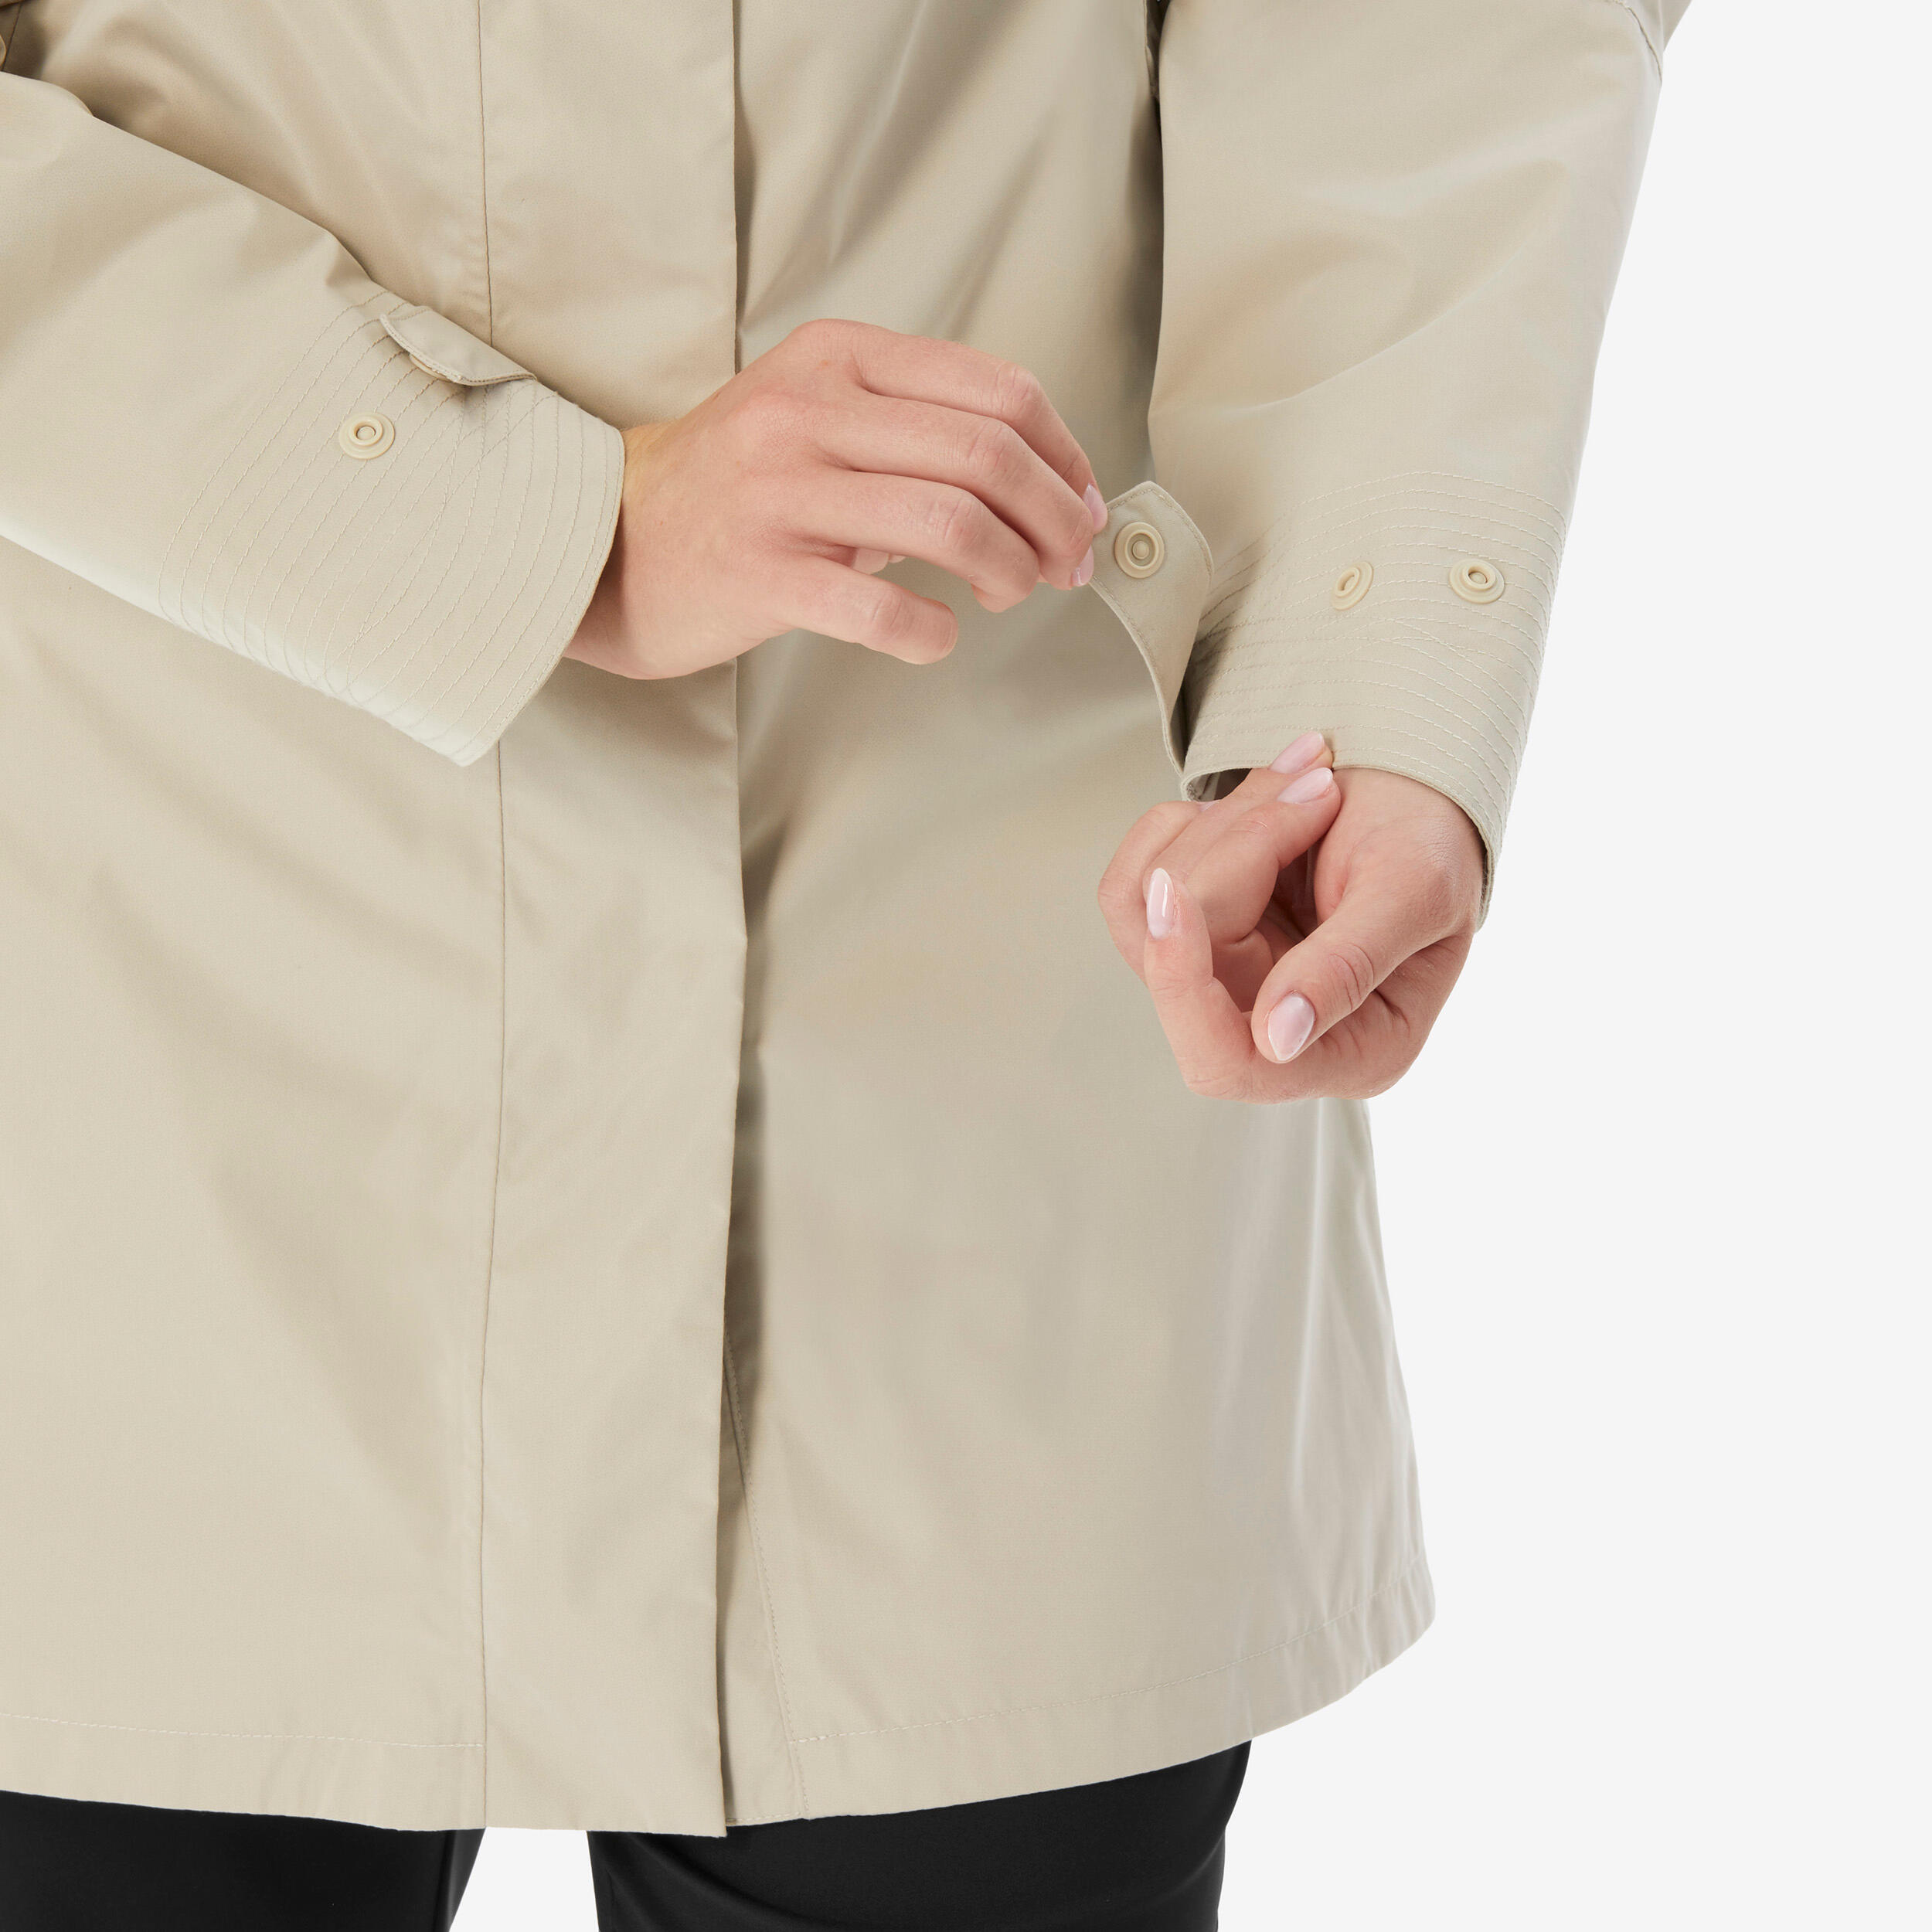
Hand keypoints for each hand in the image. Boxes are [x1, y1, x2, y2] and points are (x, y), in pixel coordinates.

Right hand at [566, 318, 1106, 678]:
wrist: (609, 540)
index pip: (997, 389)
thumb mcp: (816, 416)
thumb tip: (1044, 486)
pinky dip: (933, 632)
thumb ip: (916, 430)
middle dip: (1055, 518)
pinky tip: (938, 636)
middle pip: (986, 454)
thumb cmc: (734, 488)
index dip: (1065, 454)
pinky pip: (880, 610)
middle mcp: (807, 412)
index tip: (1084, 503)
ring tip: (1013, 592)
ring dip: (1011, 570)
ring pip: (948, 523)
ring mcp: (779, 492)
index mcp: (837, 359)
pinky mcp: (757, 574)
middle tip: (1069, 562)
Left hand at [1098, 736, 1485, 1100]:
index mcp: (1351, 1052)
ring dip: (1218, 829)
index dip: (1183, 986)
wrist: (1415, 785)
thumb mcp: (1413, 893)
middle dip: (1232, 858)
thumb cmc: (1434, 842)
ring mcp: (1225, 980)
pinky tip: (1258, 797)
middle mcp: (1275, 1031)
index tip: (1176, 891)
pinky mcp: (1193, 933)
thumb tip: (1276, 1043)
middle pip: (1179, 967)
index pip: (1229, 1063)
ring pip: (1146, 915)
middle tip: (1315, 787)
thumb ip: (1345, 968)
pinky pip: (1134, 884)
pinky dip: (1188, 823)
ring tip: (1303, 784)